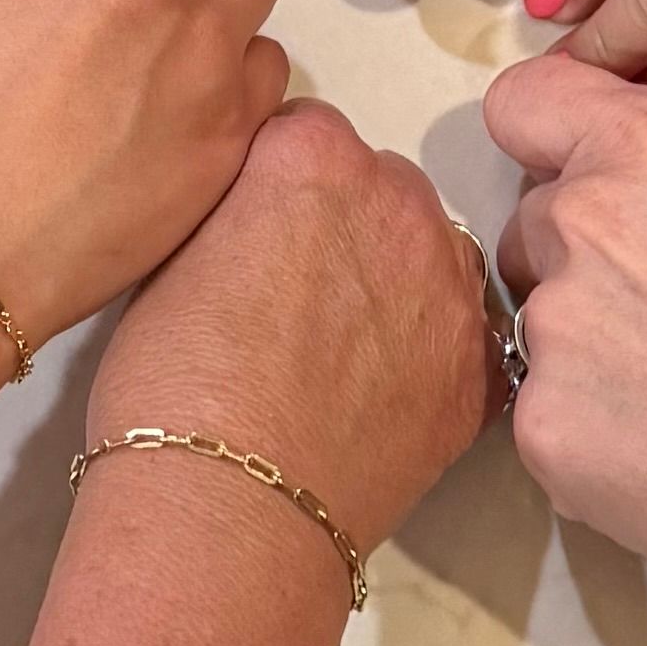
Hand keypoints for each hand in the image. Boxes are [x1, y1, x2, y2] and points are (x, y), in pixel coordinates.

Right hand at [82, 91, 505, 572]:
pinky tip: (381, 393)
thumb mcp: (171, 252)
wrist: (226, 512)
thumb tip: (254, 208)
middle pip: (379, 186)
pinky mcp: (478, 371)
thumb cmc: (168, 380)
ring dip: (396, 279)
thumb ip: (232, 203)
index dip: (277, 184)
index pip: (307, 133)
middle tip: (295, 294)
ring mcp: (451, 288)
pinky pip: (462, 334)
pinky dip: (430, 351)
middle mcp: (399, 201)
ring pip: (431, 255)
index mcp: (313, 155)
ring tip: (340, 349)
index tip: (255, 232)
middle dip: (345, 222)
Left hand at [484, 49, 646, 629]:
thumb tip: (644, 182)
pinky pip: (546, 411)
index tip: (567, 172)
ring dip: (588, 349)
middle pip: (536, 222)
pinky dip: (591, 430)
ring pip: (542, 321)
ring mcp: (551, 324)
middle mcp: (582, 218)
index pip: (524, 104)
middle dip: (580, 260)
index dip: (546, 142)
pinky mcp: (538, 422)